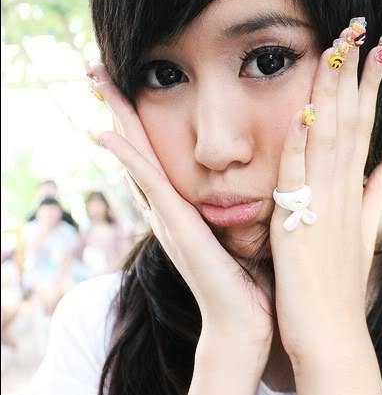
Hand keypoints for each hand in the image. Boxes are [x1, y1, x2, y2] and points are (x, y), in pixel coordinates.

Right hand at [86, 64, 273, 361]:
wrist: (245, 326)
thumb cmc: (254, 281)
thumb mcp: (249, 231)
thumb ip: (248, 204)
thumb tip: (271, 177)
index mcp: (188, 207)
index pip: (162, 153)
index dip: (146, 118)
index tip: (133, 81)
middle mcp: (171, 209)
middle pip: (141, 147)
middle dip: (120, 108)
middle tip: (98, 67)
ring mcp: (168, 218)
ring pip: (137, 157)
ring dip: (116, 119)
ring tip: (97, 81)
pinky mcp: (175, 229)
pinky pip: (148, 184)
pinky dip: (127, 158)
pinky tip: (108, 132)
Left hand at [269, 22, 381, 363]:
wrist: (330, 334)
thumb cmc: (339, 287)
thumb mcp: (364, 233)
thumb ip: (378, 194)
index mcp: (354, 192)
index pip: (364, 125)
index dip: (369, 84)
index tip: (375, 47)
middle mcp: (343, 192)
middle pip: (351, 120)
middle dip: (356, 71)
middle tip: (360, 25)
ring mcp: (323, 206)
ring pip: (329, 137)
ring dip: (332, 91)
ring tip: (339, 47)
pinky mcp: (298, 224)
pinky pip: (300, 175)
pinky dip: (302, 141)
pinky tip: (304, 108)